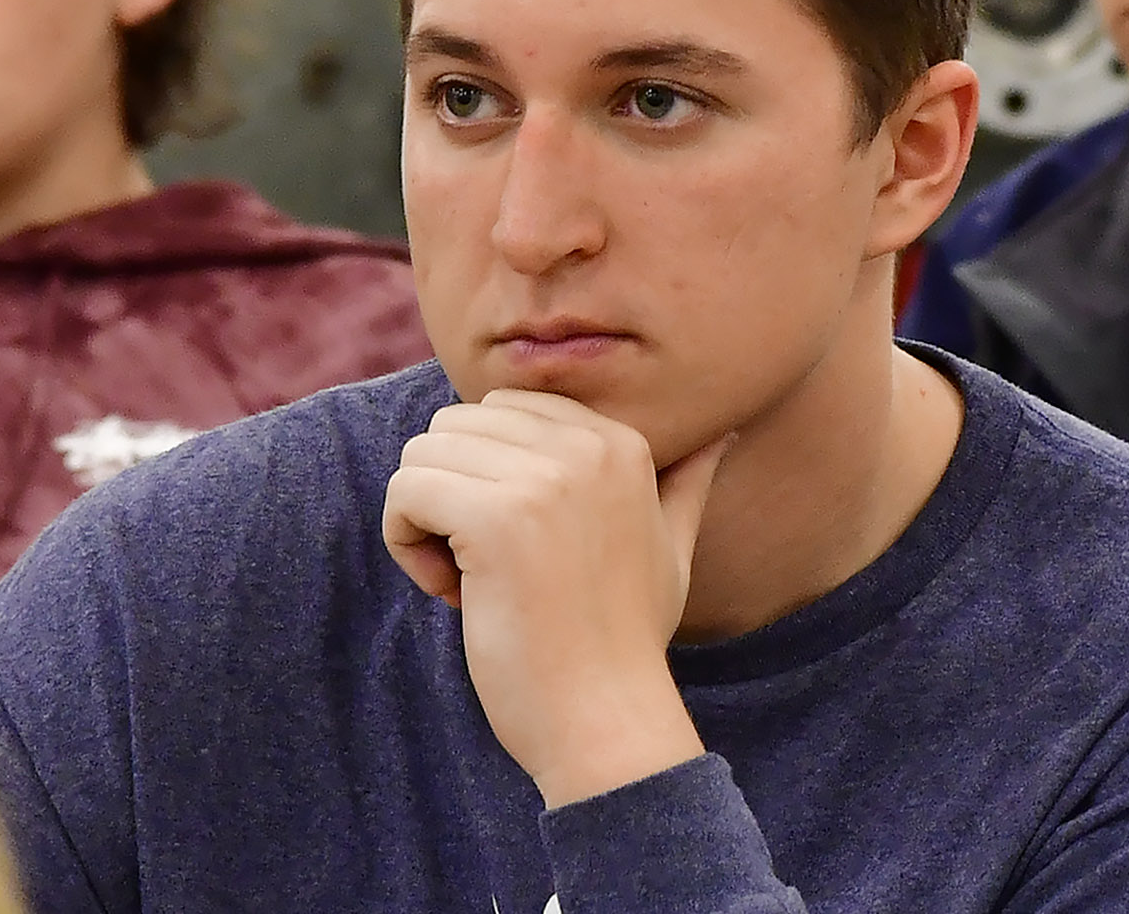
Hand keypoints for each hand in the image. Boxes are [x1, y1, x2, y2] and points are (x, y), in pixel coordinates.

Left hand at [380, 389, 733, 808]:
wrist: (607, 722)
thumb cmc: (626, 642)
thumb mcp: (671, 549)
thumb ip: (686, 483)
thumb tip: (723, 432)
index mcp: (620, 441)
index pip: (503, 407)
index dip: (490, 474)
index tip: (518, 544)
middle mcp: (585, 446)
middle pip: (455, 424)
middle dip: (450, 489)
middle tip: (485, 567)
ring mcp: (541, 481)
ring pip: (422, 454)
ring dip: (424, 520)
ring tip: (469, 582)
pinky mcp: (495, 520)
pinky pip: (405, 493)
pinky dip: (404, 542)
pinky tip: (450, 592)